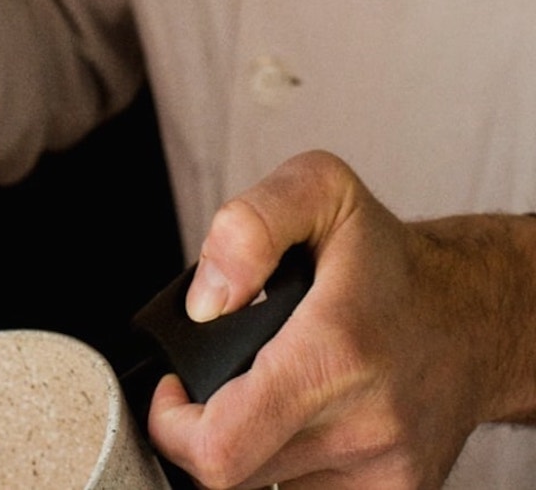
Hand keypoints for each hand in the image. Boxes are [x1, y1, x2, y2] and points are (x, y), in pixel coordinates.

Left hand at [148, 151, 535, 487]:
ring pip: (268, 487)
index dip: (173, 425)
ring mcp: (385, 471)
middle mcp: (365, 425)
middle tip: (214, 384)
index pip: (221, 446)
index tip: (172, 390)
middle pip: (235, 474)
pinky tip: (297, 420)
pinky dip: (287, 465)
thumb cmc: (386, 257)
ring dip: (252, 445)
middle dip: (206, 428)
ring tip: (268, 389)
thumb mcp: (319, 187)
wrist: (474, 314)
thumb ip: (247, 226)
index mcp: (335, 351)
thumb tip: (206, 301)